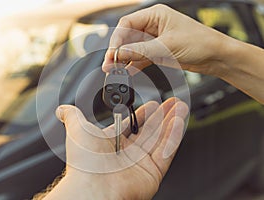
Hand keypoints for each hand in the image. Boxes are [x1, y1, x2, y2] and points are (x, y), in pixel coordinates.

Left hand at [45, 98, 187, 199]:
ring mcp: (141, 164)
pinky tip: (179, 122)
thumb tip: (61, 109)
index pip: (132, 125)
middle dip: (162, 115)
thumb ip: (72, 116)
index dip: (143, 114)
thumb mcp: (77, 129)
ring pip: (161, 139)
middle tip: (172, 102)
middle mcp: (128, 154)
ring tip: (181, 107)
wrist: (92, 187)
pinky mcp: (153, 174)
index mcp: (112, 144)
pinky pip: (166, 152)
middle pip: (149, 131)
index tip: (153, 103)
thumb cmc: (84, 161)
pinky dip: (174, 137)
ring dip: (172, 122)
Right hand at [102, 4, 230, 75]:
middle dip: (117, 51)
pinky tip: (127, 72)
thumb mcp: (168, 46)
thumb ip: (142, 51)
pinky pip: (140, 58)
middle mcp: (153, 26)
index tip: (112, 53)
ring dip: (124, 60)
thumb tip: (121, 53)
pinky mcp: (157, 52)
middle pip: (127, 37)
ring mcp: (154, 39)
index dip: (117, 39)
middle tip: (110, 64)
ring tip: (115, 71)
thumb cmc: (200, 42)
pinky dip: (134, 65)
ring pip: (132, 49)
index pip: (127, 24)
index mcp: (155, 15)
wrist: (216, 56)